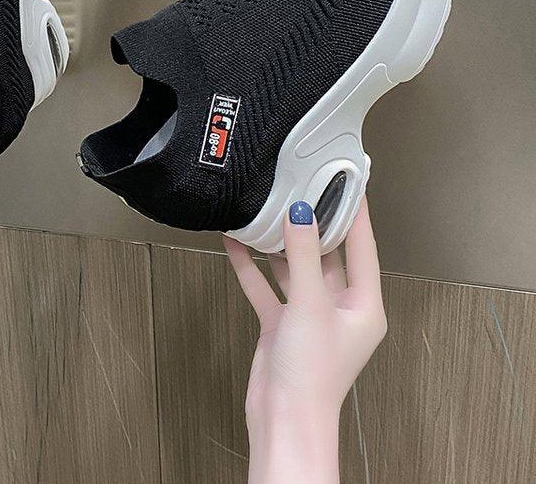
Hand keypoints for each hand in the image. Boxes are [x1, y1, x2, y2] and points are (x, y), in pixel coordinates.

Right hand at [223, 197, 386, 482]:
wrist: (282, 420)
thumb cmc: (312, 375)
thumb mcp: (311, 305)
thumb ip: (304, 256)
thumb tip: (301, 212)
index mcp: (364, 305)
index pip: (362, 246)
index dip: (355, 212)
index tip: (348, 180)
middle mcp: (340, 307)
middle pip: (329, 254)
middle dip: (315, 223)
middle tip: (304, 187)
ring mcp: (309, 316)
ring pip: (295, 268)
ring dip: (279, 244)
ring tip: (267, 210)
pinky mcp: (282, 324)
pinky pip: (268, 287)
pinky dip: (253, 267)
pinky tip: (237, 244)